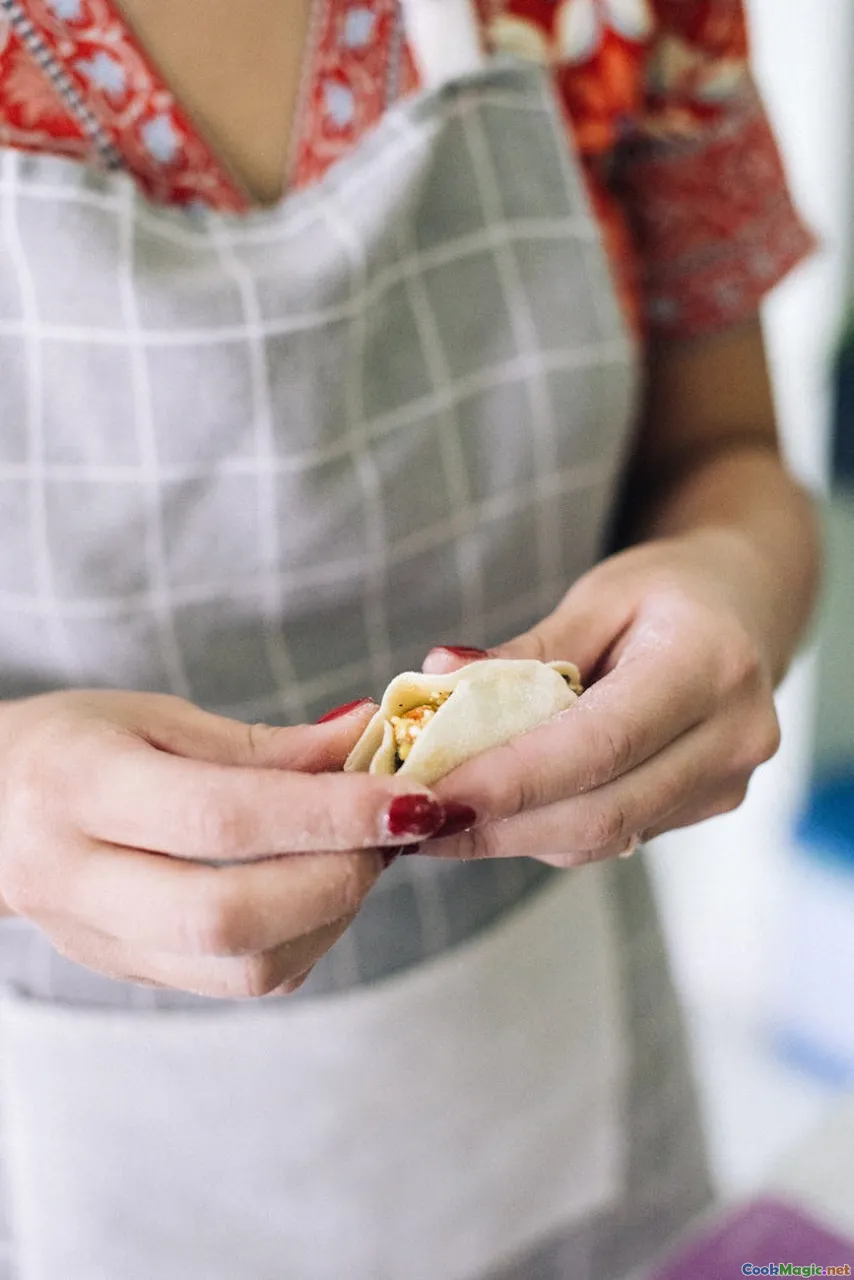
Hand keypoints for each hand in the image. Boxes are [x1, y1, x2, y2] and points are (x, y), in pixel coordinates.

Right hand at [0, 691, 447, 996]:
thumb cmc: (71, 746)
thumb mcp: (151, 718)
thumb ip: (260, 745)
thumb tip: (364, 742)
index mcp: (80, 789)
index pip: (220, 817)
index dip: (328, 812)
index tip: (411, 797)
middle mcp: (79, 878)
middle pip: (228, 918)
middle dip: (340, 877)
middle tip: (396, 828)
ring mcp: (103, 942)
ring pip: (244, 969)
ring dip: (334, 915)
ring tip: (363, 852)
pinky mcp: (132, 974)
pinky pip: (240, 981)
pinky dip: (306, 937)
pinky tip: (321, 885)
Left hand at [420, 531, 781, 865]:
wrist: (744, 609)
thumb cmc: (667, 591)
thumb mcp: (598, 597)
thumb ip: (524, 650)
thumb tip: (437, 677)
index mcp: (708, 666)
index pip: (601, 742)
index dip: (512, 778)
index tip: (433, 791)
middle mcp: (731, 737)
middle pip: (601, 811)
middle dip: (497, 824)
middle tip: (413, 818)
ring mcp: (725, 784)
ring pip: (602, 836)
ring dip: (510, 834)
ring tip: (434, 818)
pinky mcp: (704, 809)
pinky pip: (613, 835)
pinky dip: (544, 829)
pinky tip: (490, 812)